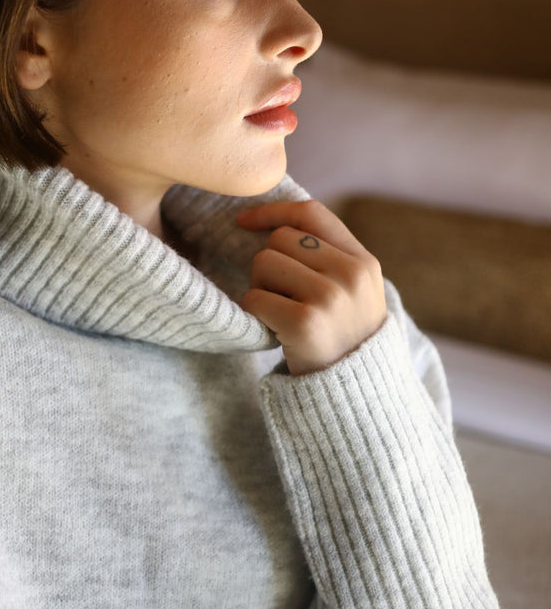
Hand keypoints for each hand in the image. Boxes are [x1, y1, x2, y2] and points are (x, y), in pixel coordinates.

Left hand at [236, 199, 386, 375]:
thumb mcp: (353, 291)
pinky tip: (274, 329)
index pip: (311, 214)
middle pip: (280, 239)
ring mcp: (330, 298)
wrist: (356, 396)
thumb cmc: (343, 338)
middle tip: (282, 296)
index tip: (244, 222)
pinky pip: (254, 297)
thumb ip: (327, 255)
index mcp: (363, 261)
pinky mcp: (304, 323)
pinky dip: (254, 313)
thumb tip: (272, 222)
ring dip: (260, 288)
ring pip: (263, 263)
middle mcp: (351, 274)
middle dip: (268, 264)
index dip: (273, 212)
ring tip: (281, 313)